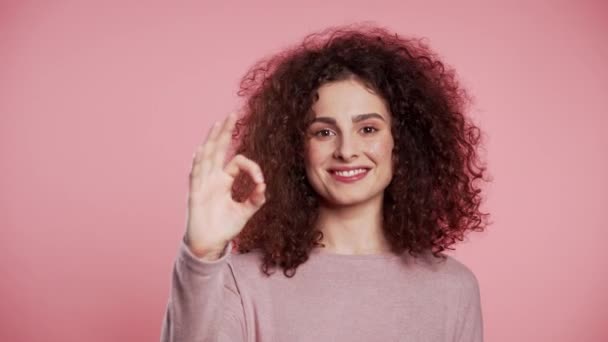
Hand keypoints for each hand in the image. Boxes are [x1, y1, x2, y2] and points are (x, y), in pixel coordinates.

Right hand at [184, 112, 265, 256]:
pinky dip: (198, 163)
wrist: (210, 244)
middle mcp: (212, 178)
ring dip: (212, 140)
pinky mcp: (195, 194)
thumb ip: (255, 200)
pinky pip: (196, 175)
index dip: (252, 167)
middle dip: (225, 132)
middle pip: (218, 149)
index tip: (260, 181)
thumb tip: (264, 186)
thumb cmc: (225, 227)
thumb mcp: (245, 212)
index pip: (237, 162)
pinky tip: (202, 150)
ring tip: (217, 124)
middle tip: (232, 115)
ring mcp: (203, 184)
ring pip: (207, 157)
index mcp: (224, 180)